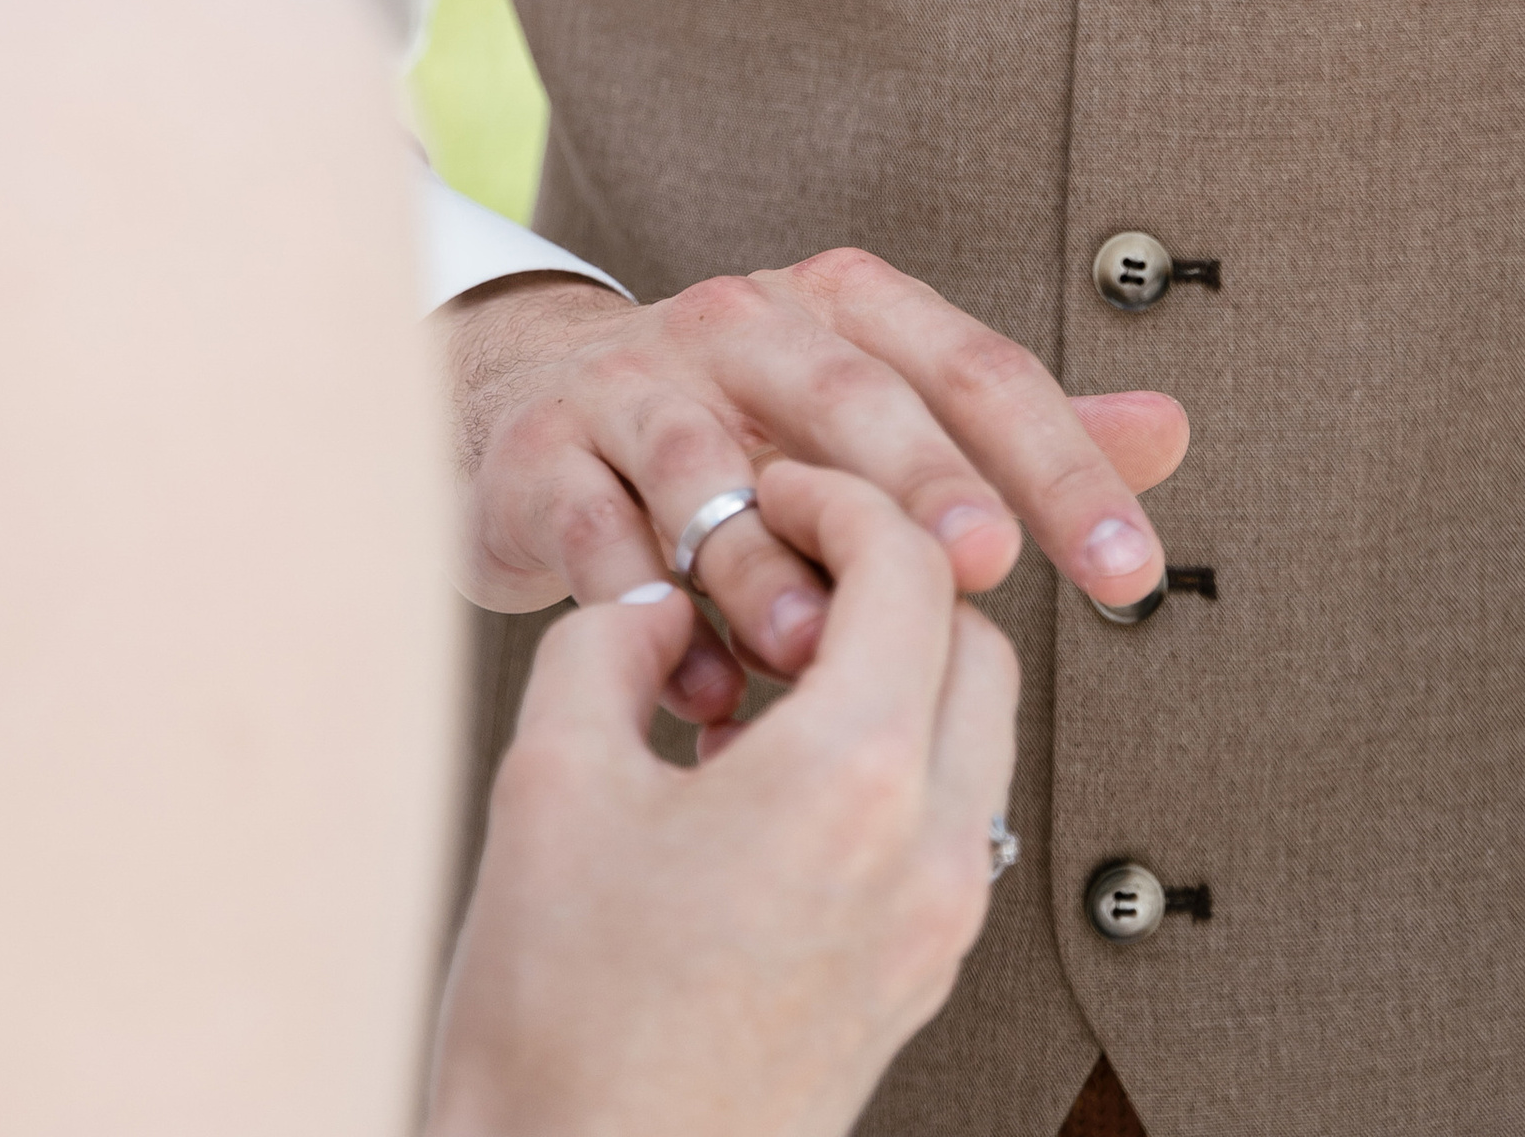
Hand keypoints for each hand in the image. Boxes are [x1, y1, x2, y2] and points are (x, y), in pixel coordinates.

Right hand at [429, 464, 1017, 1136]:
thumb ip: (607, 641)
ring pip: (973, 732)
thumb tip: (654, 600)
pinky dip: (891, 759)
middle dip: (892, 576)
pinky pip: (946, 820)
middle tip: (791, 561)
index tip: (778, 492)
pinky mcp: (916, 983)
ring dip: (898, 670)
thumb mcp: (549, 781)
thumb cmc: (564, 1032)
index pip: (911, 565)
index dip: (840, 499)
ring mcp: (935, 928)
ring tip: (771, 671)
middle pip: (975, 642)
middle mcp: (927, 851)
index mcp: (852, 779)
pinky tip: (774, 774)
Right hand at [446, 248, 1187, 724]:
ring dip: (763, 561)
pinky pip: (597, 534)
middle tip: (984, 565)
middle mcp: (741, 323)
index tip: (1131, 568)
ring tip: (810, 652)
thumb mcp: (869, 413)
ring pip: (706, 462)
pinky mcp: (541, 455)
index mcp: (842, 307)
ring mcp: (634, 382)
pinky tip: (697, 693)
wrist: (534, 417)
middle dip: (923, 481)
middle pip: (849, 391)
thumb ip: (1006, 435)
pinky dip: (645, 612)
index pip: (974, 370)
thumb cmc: (736, 433)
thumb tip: (1169, 429)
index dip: (1059, 463)